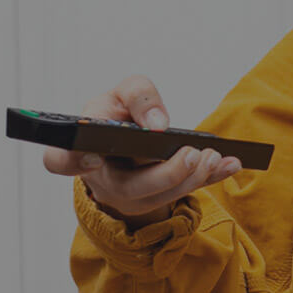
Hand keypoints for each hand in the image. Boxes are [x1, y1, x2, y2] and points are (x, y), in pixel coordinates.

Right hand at [41, 75, 243, 228]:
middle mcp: (101, 179)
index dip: (72, 161)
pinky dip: (210, 179)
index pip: (61, 160)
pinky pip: (184, 194)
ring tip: (212, 156)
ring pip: (158, 198)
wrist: (125, 137)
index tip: (94, 156)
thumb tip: (158, 123)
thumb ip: (138, 95)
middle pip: (128, 188)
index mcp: (81, 150)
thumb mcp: (123, 92)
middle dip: (165, 174)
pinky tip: (232, 164)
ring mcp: (128, 195)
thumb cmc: (117, 113)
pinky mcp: (155, 199)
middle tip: (191, 154)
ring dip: (190, 178)